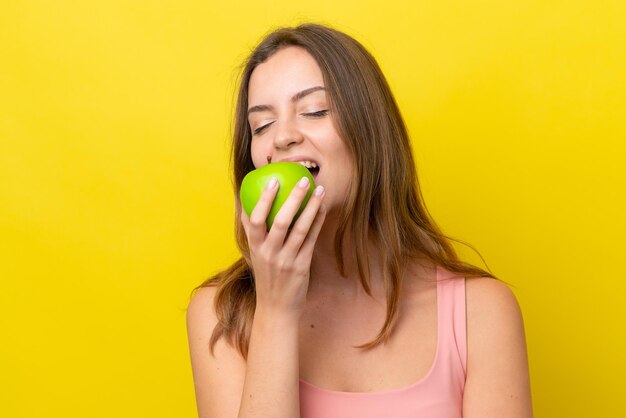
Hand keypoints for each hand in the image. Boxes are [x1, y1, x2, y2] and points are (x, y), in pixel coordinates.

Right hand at [240, 177, 326, 317]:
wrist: (276, 307)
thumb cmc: (266, 274)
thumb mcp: (254, 253)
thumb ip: (253, 231)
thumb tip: (245, 202)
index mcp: (255, 247)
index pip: (255, 220)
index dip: (263, 199)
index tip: (272, 179)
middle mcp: (269, 252)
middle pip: (279, 221)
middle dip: (292, 198)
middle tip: (303, 180)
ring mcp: (286, 260)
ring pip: (299, 229)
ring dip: (311, 207)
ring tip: (319, 190)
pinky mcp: (301, 266)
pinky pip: (311, 239)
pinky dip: (317, 222)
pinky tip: (322, 208)